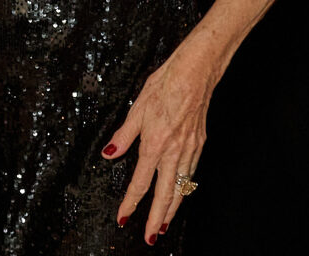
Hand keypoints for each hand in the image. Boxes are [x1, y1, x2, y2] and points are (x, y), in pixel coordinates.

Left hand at [101, 43, 218, 244]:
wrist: (196, 71)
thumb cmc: (166, 84)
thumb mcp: (137, 108)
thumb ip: (123, 135)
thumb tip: (109, 153)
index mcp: (155, 143)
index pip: (140, 182)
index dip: (130, 203)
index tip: (123, 218)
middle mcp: (175, 151)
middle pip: (165, 195)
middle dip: (157, 219)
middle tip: (150, 238)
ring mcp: (190, 149)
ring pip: (182, 188)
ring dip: (172, 210)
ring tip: (164, 225)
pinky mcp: (199, 143)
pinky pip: (191, 173)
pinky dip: (185, 189)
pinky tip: (180, 194)